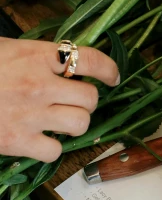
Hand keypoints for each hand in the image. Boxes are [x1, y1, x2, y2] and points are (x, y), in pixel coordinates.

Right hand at [0, 38, 118, 162]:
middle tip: (74, 101)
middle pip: (90, 97)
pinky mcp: (18, 141)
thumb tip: (62, 59)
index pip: (89, 58)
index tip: (113, 77)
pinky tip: (40, 140)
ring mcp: (31, 115)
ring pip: (80, 123)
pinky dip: (51, 148)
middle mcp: (40, 85)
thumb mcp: (6, 49)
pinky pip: (55, 151)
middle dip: (86, 100)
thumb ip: (35, 55)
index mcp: (37, 56)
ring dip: (74, 123)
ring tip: (60, 120)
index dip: (108, 69)